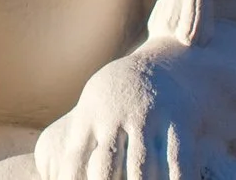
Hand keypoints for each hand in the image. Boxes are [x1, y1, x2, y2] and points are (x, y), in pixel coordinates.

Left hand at [35, 44, 233, 179]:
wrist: (162, 66)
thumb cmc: (116, 100)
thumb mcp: (92, 111)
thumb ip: (78, 145)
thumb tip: (57, 176)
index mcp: (90, 116)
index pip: (75, 161)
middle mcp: (117, 117)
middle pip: (106, 169)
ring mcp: (148, 120)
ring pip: (142, 170)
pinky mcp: (178, 125)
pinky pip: (177, 164)